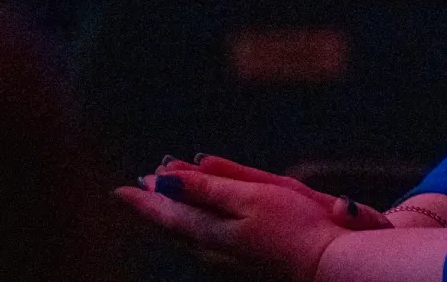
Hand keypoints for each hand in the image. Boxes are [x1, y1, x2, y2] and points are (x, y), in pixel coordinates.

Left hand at [117, 170, 350, 281]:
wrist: (324, 266)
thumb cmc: (292, 226)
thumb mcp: (249, 197)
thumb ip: (206, 187)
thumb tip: (166, 180)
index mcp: (207, 230)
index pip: (165, 212)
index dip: (143, 199)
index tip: (122, 188)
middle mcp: (208, 250)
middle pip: (173, 225)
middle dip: (156, 205)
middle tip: (141, 188)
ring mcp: (225, 262)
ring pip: (188, 237)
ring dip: (174, 216)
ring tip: (165, 200)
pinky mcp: (241, 267)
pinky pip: (205, 245)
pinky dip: (194, 227)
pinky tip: (199, 225)